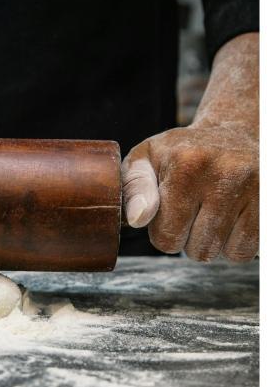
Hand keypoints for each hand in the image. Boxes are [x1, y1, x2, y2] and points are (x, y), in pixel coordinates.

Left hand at [121, 33, 258, 262]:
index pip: (165, 237)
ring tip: (211, 211)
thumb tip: (137, 219)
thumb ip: (133, 188)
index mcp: (186, 164)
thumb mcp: (146, 159)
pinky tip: (231, 218)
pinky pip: (244, 252)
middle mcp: (223, 173)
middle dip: (188, 238)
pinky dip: (234, 244)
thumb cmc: (181, 153)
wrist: (232, 133)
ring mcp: (253, 188)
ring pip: (221, 253)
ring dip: (211, 241)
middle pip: (195, 249)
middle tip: (193, 209)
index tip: (169, 210)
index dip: (163, 231)